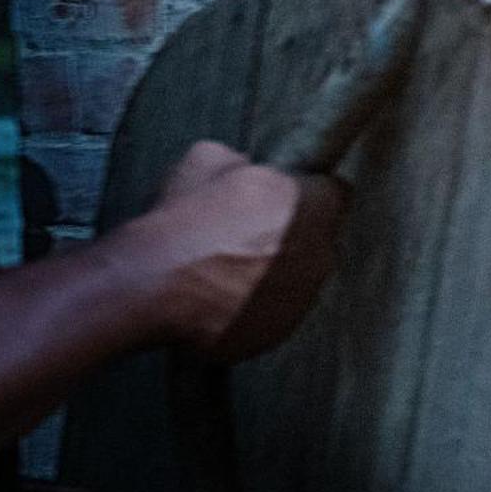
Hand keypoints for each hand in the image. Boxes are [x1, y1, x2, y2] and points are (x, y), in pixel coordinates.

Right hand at [114, 140, 345, 360]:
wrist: (154, 282)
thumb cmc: (185, 218)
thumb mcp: (209, 158)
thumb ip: (243, 163)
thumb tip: (245, 169)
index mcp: (310, 205)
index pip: (336, 193)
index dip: (309, 193)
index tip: (287, 198)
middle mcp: (319, 253)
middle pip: (320, 239)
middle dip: (295, 235)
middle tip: (253, 234)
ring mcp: (302, 298)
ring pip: (301, 279)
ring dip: (278, 273)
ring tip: (233, 270)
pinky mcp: (279, 332)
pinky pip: (278, 312)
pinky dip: (259, 306)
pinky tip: (225, 297)